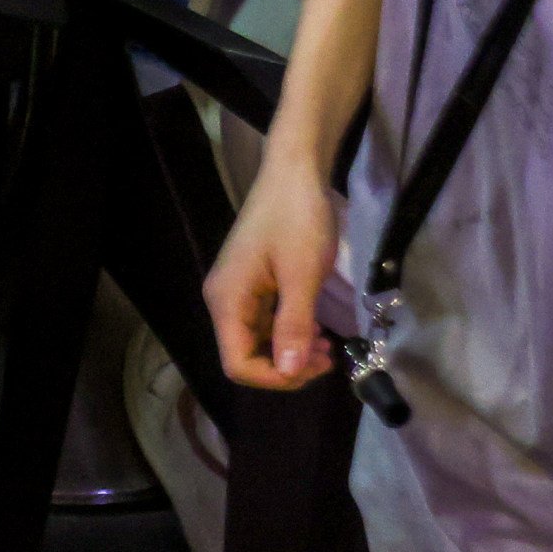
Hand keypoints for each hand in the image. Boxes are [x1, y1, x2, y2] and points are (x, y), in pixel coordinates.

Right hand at [206, 155, 345, 391]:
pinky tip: (315, 329)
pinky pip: (264, 324)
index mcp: (227, 299)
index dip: (275, 378)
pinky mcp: (251, 285)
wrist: (293, 173)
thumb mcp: (303, 275)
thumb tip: (287, 372)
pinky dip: (288, 335)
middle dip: (286, 368)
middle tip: (329, 357)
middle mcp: (223, 300)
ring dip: (290, 353)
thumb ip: (293, 326)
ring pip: (256, 343)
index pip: (237, 363)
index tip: (315, 367)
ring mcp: (236, 292)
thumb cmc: (298, 220)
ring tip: (327, 345)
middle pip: (245, 357)